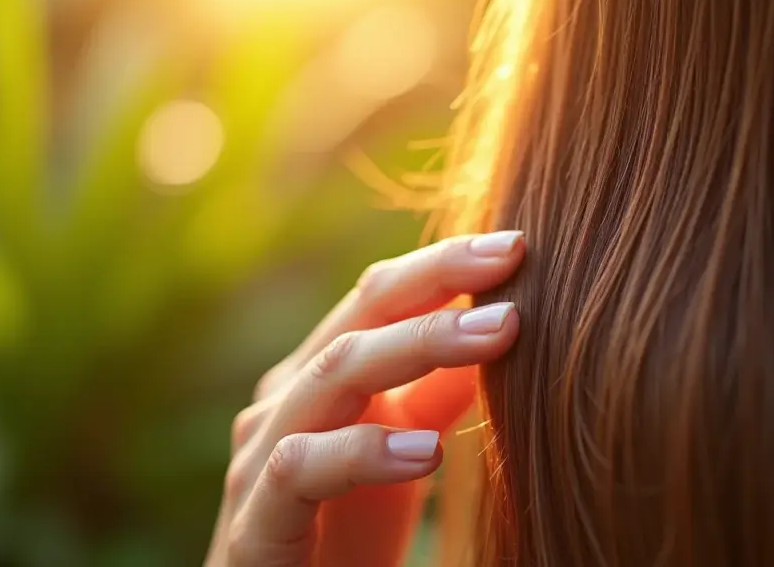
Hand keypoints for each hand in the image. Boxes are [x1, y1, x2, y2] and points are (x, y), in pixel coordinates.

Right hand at [204, 231, 525, 566]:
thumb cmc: (346, 529)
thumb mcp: (404, 450)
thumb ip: (437, 394)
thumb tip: (502, 325)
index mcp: (324, 372)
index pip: (381, 296)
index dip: (444, 264)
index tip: (517, 243)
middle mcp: (289, 397)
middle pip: (360, 313)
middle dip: (437, 279)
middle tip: (511, 258)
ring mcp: (263, 452)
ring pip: (334, 372)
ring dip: (417, 345)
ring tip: (497, 336)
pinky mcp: (256, 518)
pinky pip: (301, 467)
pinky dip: (363, 452)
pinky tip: (424, 453)